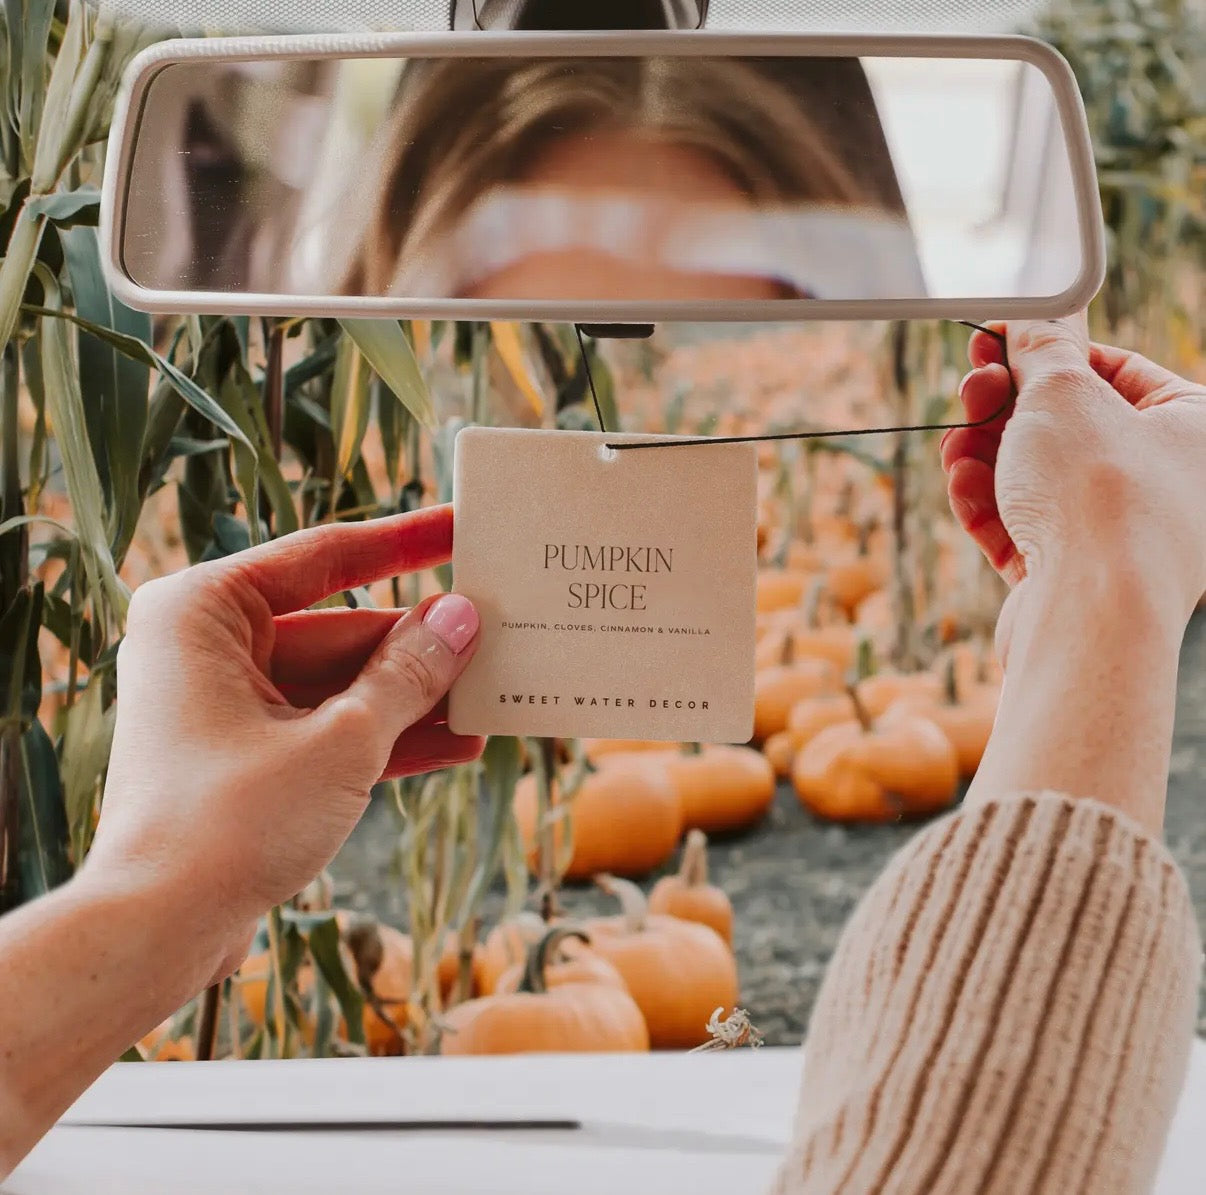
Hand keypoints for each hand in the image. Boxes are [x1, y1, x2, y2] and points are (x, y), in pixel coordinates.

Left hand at [80, 505, 482, 979]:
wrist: (156, 935)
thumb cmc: (227, 824)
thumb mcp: (341, 741)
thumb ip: (408, 675)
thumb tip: (463, 618)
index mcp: (202, 612)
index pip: (323, 557)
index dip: (403, 541)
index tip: (460, 526)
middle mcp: (206, 649)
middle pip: (341, 631)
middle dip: (421, 647)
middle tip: (499, 636)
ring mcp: (224, 707)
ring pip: (340, 687)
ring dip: (414, 699)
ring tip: (493, 696)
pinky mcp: (244, 759)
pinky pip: (326, 731)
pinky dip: (384, 739)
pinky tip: (457, 744)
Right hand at [942, 314, 1205, 658]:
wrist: (1091, 614)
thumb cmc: (1101, 499)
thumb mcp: (1062, 392)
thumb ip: (1044, 348)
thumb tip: (1037, 316)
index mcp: (1194, 427)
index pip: (1113, 369)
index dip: (1046, 353)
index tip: (995, 344)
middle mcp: (1168, 482)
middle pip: (1068, 426)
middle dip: (1005, 408)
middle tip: (970, 391)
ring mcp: (1121, 535)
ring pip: (1038, 478)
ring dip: (986, 454)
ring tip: (956, 445)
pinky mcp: (1075, 577)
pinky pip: (1025, 527)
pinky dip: (988, 503)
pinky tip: (960, 484)